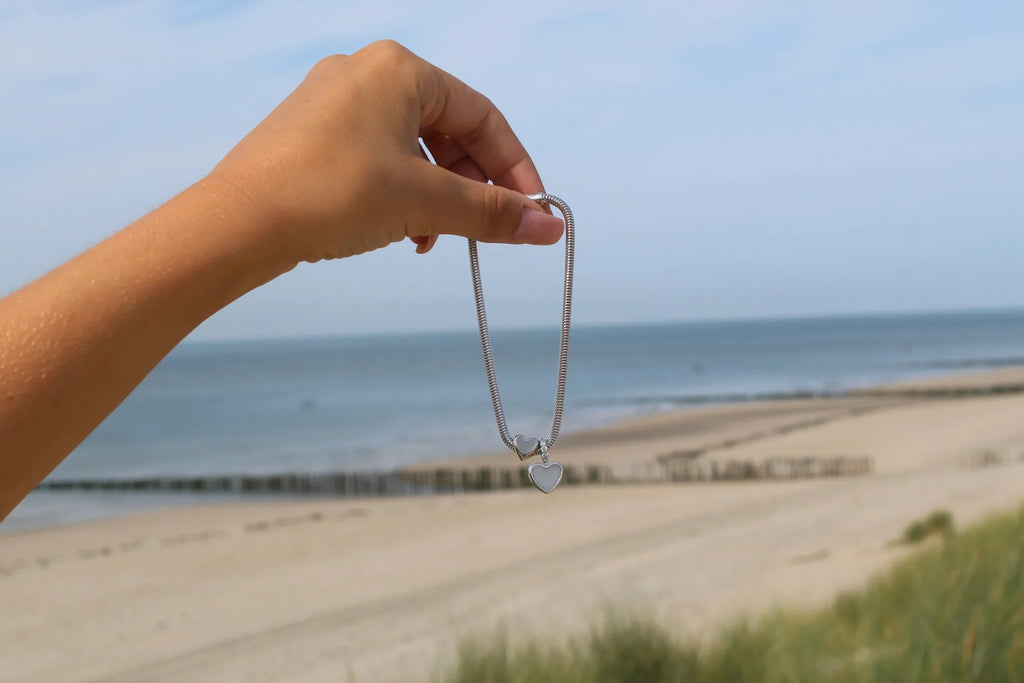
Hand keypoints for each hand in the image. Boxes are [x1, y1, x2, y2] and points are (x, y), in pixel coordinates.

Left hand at [205, 40, 564, 267]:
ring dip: (437, 197)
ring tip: (435, 239)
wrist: (239, 222)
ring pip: (413, 148)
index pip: (483, 117)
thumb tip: (550, 228)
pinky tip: (401, 232)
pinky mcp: (312, 133)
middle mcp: (367, 73)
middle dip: (473, 187)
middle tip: (488, 230)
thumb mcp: (424, 202)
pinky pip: (378, 157)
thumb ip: (492, 213)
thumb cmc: (330, 194)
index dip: (514, 169)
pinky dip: (401, 193)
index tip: (531, 213)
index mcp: (400, 70)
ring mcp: (334, 102)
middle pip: (448, 131)